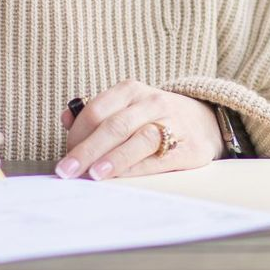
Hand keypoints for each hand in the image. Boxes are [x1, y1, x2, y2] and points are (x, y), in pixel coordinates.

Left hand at [56, 80, 222, 180]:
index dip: (77, 135)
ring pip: (139, 139)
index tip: (64, 157)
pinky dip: (137, 169)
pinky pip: (159, 159)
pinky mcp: (188, 147)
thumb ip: (96, 113)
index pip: (96, 110)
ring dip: (114, 158)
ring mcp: (173, 123)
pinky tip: (121, 179)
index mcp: (131, 90)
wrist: (205, 122)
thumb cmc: (154, 118)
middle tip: (66, 171)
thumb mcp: (126, 107)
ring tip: (94, 174)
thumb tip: (66, 118)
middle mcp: (152, 102)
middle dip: (86, 150)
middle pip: (114, 126)